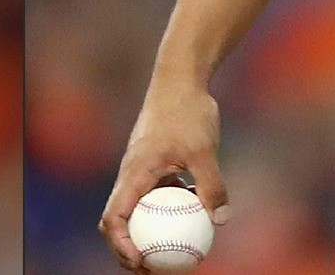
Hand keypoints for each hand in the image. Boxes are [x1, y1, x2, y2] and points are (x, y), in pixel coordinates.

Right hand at [100, 79, 230, 270]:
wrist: (181, 79)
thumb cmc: (187, 111)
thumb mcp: (203, 149)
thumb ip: (212, 184)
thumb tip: (221, 220)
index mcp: (134, 173)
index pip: (114, 217)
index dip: (121, 245)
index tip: (140, 262)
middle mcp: (132, 174)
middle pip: (119, 220)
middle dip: (128, 250)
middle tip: (151, 271)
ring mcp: (143, 170)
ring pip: (137, 210)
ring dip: (147, 234)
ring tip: (170, 257)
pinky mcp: (157, 164)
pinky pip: (157, 196)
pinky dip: (167, 213)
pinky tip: (194, 221)